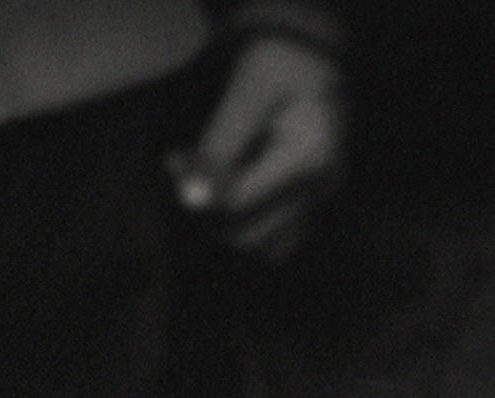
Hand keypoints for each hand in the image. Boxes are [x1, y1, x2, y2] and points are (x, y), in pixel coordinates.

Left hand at [171, 35, 347, 260]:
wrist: (310, 55)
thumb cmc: (278, 63)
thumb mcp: (247, 90)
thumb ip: (219, 143)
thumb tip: (188, 197)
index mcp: (308, 158)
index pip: (235, 205)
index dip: (196, 188)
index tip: (174, 159)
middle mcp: (320, 189)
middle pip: (246, 236)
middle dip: (206, 213)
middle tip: (185, 172)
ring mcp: (320, 202)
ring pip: (258, 246)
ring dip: (222, 226)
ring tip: (208, 182)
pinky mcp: (313, 206)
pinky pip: (273, 241)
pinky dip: (243, 227)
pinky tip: (229, 193)